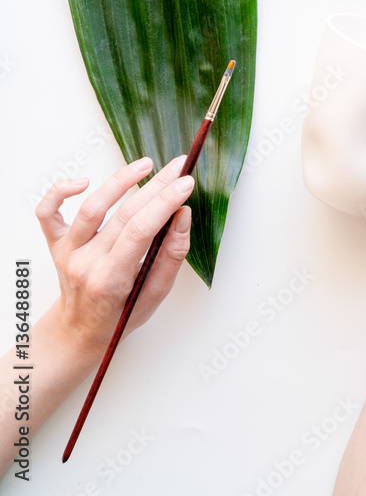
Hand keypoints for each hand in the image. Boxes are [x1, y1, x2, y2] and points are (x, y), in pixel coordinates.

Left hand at [35, 156, 193, 357]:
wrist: (80, 331)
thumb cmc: (120, 315)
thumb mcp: (155, 295)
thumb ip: (171, 255)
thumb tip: (183, 215)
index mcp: (110, 281)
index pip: (140, 231)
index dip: (165, 203)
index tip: (186, 183)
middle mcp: (85, 264)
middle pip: (124, 215)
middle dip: (156, 187)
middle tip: (179, 168)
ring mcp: (66, 252)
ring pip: (91, 208)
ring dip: (120, 181)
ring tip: (146, 165)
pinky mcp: (54, 244)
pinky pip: (48, 213)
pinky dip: (59, 192)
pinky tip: (83, 181)